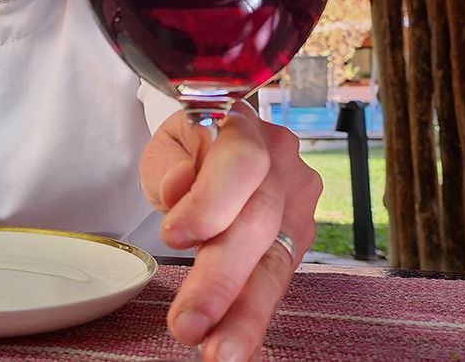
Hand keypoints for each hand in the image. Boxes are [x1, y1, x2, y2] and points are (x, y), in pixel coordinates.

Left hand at [140, 101, 321, 359]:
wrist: (216, 144)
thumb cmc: (188, 146)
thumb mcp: (166, 147)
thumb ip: (169, 166)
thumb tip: (178, 188)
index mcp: (243, 126)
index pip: (240, 162)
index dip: (211, 201)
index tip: (174, 236)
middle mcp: (281, 162)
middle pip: (258, 223)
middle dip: (222, 280)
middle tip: (189, 323)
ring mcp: (297, 202)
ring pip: (274, 262)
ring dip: (245, 313)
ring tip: (221, 352)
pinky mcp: (299, 238)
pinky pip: (275, 282)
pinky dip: (252, 316)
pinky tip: (239, 348)